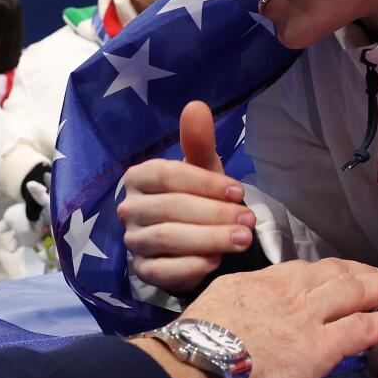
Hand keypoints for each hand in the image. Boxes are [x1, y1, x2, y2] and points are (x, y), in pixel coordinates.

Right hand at [118, 100, 254, 292]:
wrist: (193, 241)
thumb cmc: (197, 197)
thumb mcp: (202, 169)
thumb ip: (198, 142)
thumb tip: (196, 106)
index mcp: (139, 177)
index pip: (168, 176)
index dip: (205, 183)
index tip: (238, 191)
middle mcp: (129, 209)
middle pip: (170, 209)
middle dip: (214, 214)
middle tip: (248, 221)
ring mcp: (134, 242)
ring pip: (168, 239)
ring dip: (209, 239)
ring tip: (242, 240)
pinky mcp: (143, 271)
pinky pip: (163, 271)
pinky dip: (192, 266)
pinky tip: (217, 262)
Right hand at [179, 259, 377, 377]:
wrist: (191, 368)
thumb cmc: (191, 351)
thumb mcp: (213, 313)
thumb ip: (239, 313)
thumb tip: (248, 325)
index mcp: (257, 284)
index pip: (302, 272)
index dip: (329, 273)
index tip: (343, 274)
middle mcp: (286, 291)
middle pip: (335, 272)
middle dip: (366, 269)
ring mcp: (307, 316)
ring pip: (357, 290)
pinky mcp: (321, 345)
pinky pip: (367, 326)